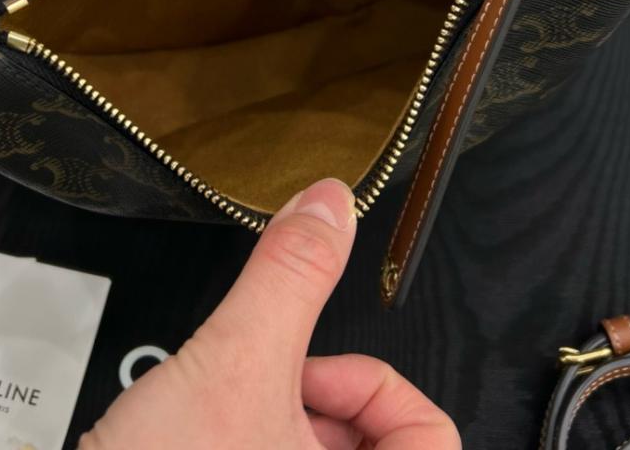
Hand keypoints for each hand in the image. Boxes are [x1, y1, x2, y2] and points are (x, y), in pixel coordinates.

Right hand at [81, 179, 459, 449]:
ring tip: (217, 416)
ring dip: (273, 420)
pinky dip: (249, 442)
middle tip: (257, 392)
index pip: (430, 433)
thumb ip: (290, 276)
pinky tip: (199, 439)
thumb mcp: (234, 364)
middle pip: (373, 443)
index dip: (373, 387)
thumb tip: (331, 203)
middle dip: (314, 402)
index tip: (310, 372)